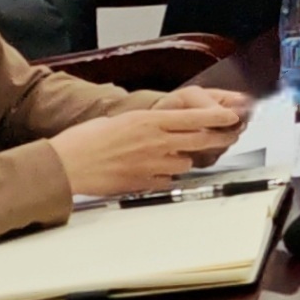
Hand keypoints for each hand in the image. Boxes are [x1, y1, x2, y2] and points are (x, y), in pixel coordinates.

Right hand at [52, 90, 253, 197]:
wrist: (67, 166)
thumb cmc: (85, 140)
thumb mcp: (119, 121)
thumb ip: (144, 123)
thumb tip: (157, 124)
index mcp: (149, 121)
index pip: (195, 117)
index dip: (218, 117)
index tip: (233, 116)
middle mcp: (156, 141)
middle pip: (201, 139)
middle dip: (219, 138)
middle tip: (229, 136)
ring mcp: (152, 164)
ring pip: (186, 161)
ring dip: (187, 158)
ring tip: (180, 154)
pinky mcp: (145, 183)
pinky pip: (169, 179)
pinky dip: (168, 175)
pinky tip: (160, 172)